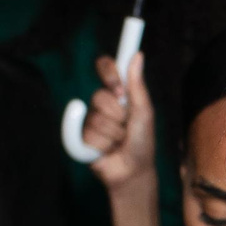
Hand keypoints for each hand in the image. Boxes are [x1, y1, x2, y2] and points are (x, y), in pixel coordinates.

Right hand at [82, 52, 155, 194]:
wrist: (134, 171)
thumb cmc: (142, 141)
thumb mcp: (144, 113)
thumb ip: (138, 86)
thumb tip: (138, 55)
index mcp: (118, 94)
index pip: (105, 68)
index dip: (108, 73)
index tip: (117, 87)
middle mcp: (101, 104)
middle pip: (99, 97)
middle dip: (118, 116)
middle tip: (126, 128)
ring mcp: (90, 120)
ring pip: (96, 119)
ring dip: (113, 135)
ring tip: (119, 143)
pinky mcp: (81, 138)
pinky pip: (85, 134)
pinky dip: (101, 145)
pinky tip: (106, 151)